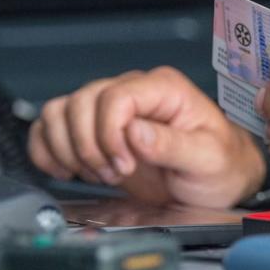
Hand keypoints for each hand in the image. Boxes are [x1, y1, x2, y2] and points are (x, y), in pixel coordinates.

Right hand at [28, 66, 264, 207]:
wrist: (218, 180)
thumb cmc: (221, 164)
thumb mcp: (208, 158)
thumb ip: (173, 145)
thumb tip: (135, 132)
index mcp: (164, 90)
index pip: (115, 97)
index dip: (109, 132)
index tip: (124, 164)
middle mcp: (134, 93)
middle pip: (81, 103)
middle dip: (90, 147)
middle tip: (115, 174)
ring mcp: (110, 110)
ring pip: (60, 112)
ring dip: (69, 150)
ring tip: (99, 174)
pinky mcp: (95, 131)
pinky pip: (51, 127)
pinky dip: (48, 150)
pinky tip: (66, 169)